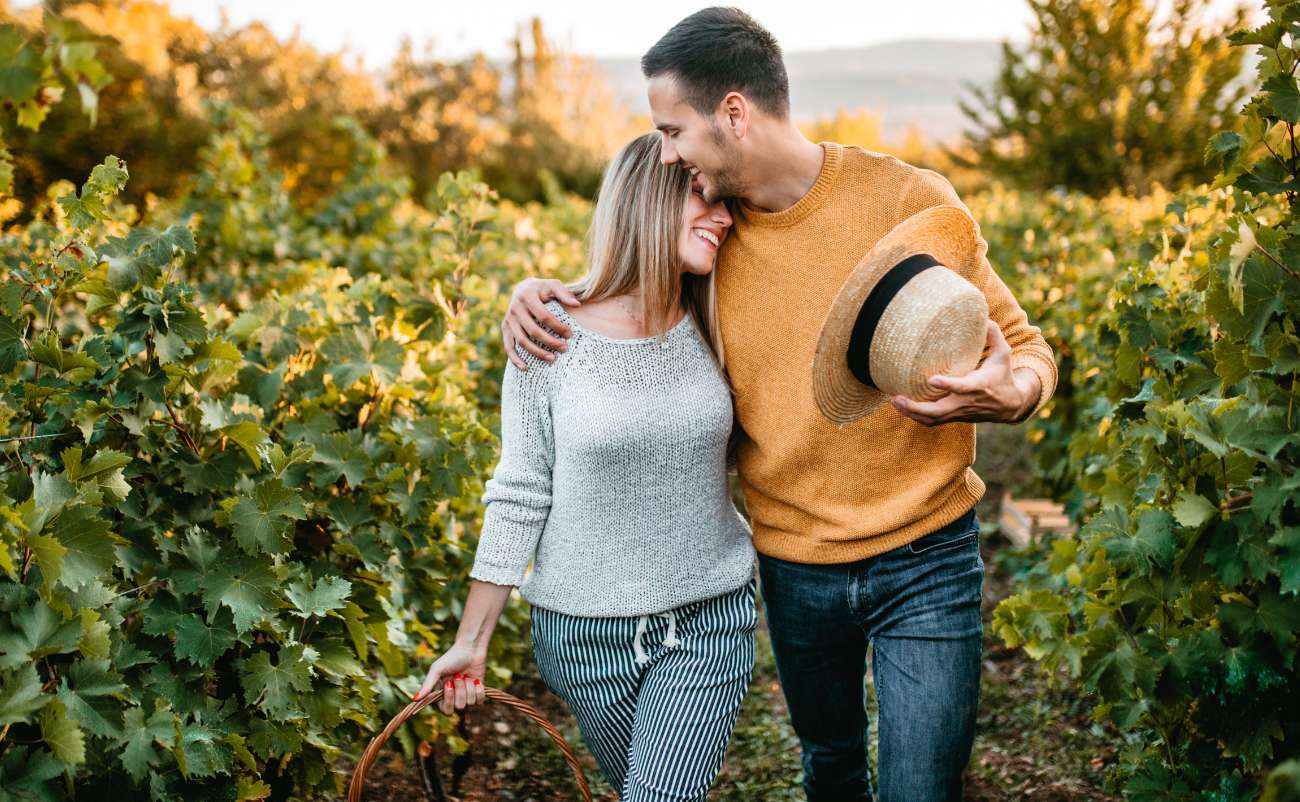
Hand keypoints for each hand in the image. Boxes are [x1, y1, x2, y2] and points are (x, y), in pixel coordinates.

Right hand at [412, 642, 486, 714]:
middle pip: (459, 707)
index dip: (449, 699)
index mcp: (442, 694)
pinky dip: (479, 690)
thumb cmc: (452, 657)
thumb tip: (414, 699)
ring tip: (466, 675)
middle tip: (458, 675)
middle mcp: (455, 697)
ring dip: (469, 687)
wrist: (471, 648)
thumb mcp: (437, 669)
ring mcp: (467, 695)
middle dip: (460, 691)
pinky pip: (480, 701)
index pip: (446, 710)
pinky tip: (475, 679)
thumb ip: (427, 685)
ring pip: (470, 703)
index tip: (449, 684)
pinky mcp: (478, 692)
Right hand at [502, 278, 580, 370]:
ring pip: (522, 341)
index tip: (570, 334)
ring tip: (552, 359)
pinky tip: (526, 368)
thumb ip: (564, 293)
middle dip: (550, 341)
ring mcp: (508, 320)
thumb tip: (577, 304)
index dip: (557, 326)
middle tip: (565, 348)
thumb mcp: (553, 285)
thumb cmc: (542, 289)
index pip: (543, 316)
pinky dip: (515, 359)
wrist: (522, 289)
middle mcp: (515, 308)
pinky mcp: (505, 329)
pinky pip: (508, 346)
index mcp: (527, 296)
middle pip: (533, 331)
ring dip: (537, 352)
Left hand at [890, 320, 1039, 425]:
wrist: (1010, 405)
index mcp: (978, 386)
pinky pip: (932, 422)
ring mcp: (959, 412)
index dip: (948, 385)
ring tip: (894, 401)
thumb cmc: (1003, 376)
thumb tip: (984, 319)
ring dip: (912, 413)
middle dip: (916, 408)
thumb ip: (994, 336)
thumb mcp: (1004, 354)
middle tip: (897, 397)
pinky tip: (902, 407)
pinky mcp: (954, 417)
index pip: (962, 388)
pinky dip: (916, 417)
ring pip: (933, 420)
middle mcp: (966, 402)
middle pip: (939, 411)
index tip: (931, 379)